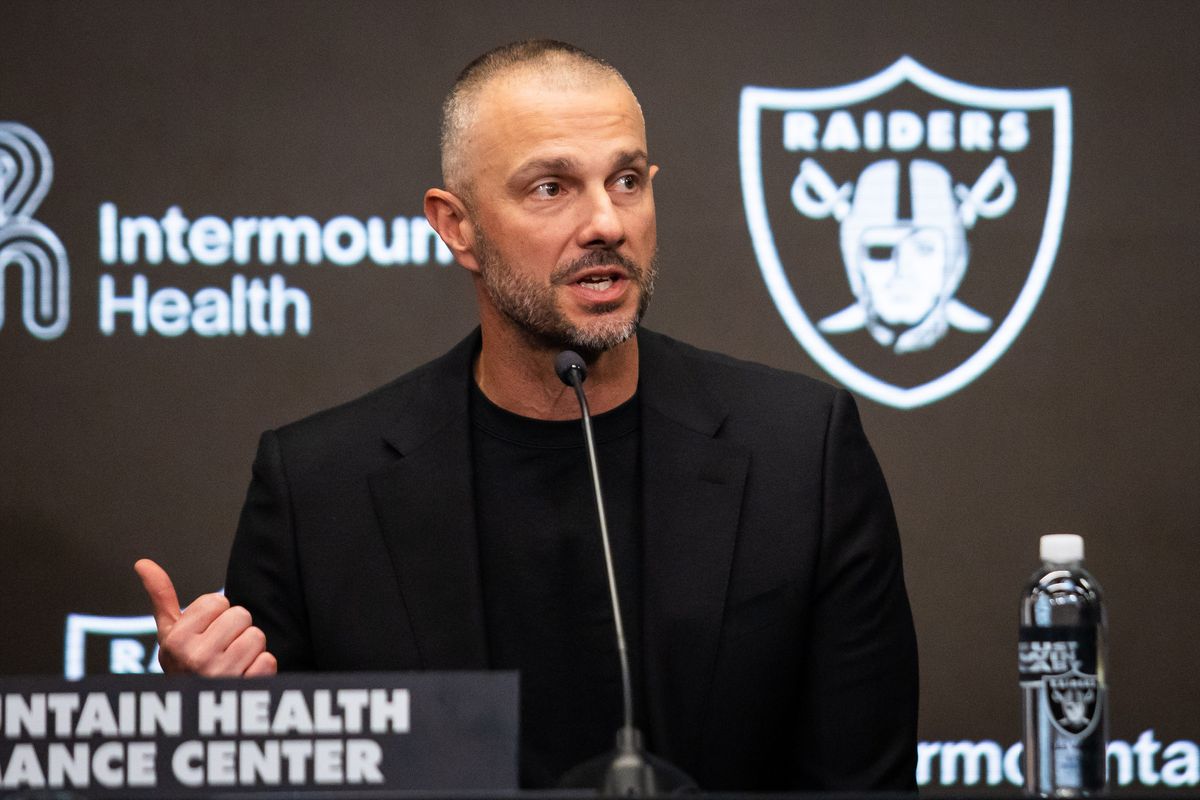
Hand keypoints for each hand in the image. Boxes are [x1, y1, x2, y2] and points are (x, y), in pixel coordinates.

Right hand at [134, 558, 277, 676]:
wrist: (195, 711)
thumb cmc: (184, 666)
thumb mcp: (168, 634)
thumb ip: (161, 597)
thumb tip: (143, 562)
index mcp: (176, 641)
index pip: (218, 601)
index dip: (216, 615)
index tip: (205, 634)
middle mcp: (196, 658)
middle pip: (241, 616)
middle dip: (235, 630)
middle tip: (221, 649)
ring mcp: (222, 675)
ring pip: (256, 636)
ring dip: (249, 649)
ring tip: (231, 663)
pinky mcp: (246, 689)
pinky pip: (268, 659)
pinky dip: (260, 667)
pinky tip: (242, 677)